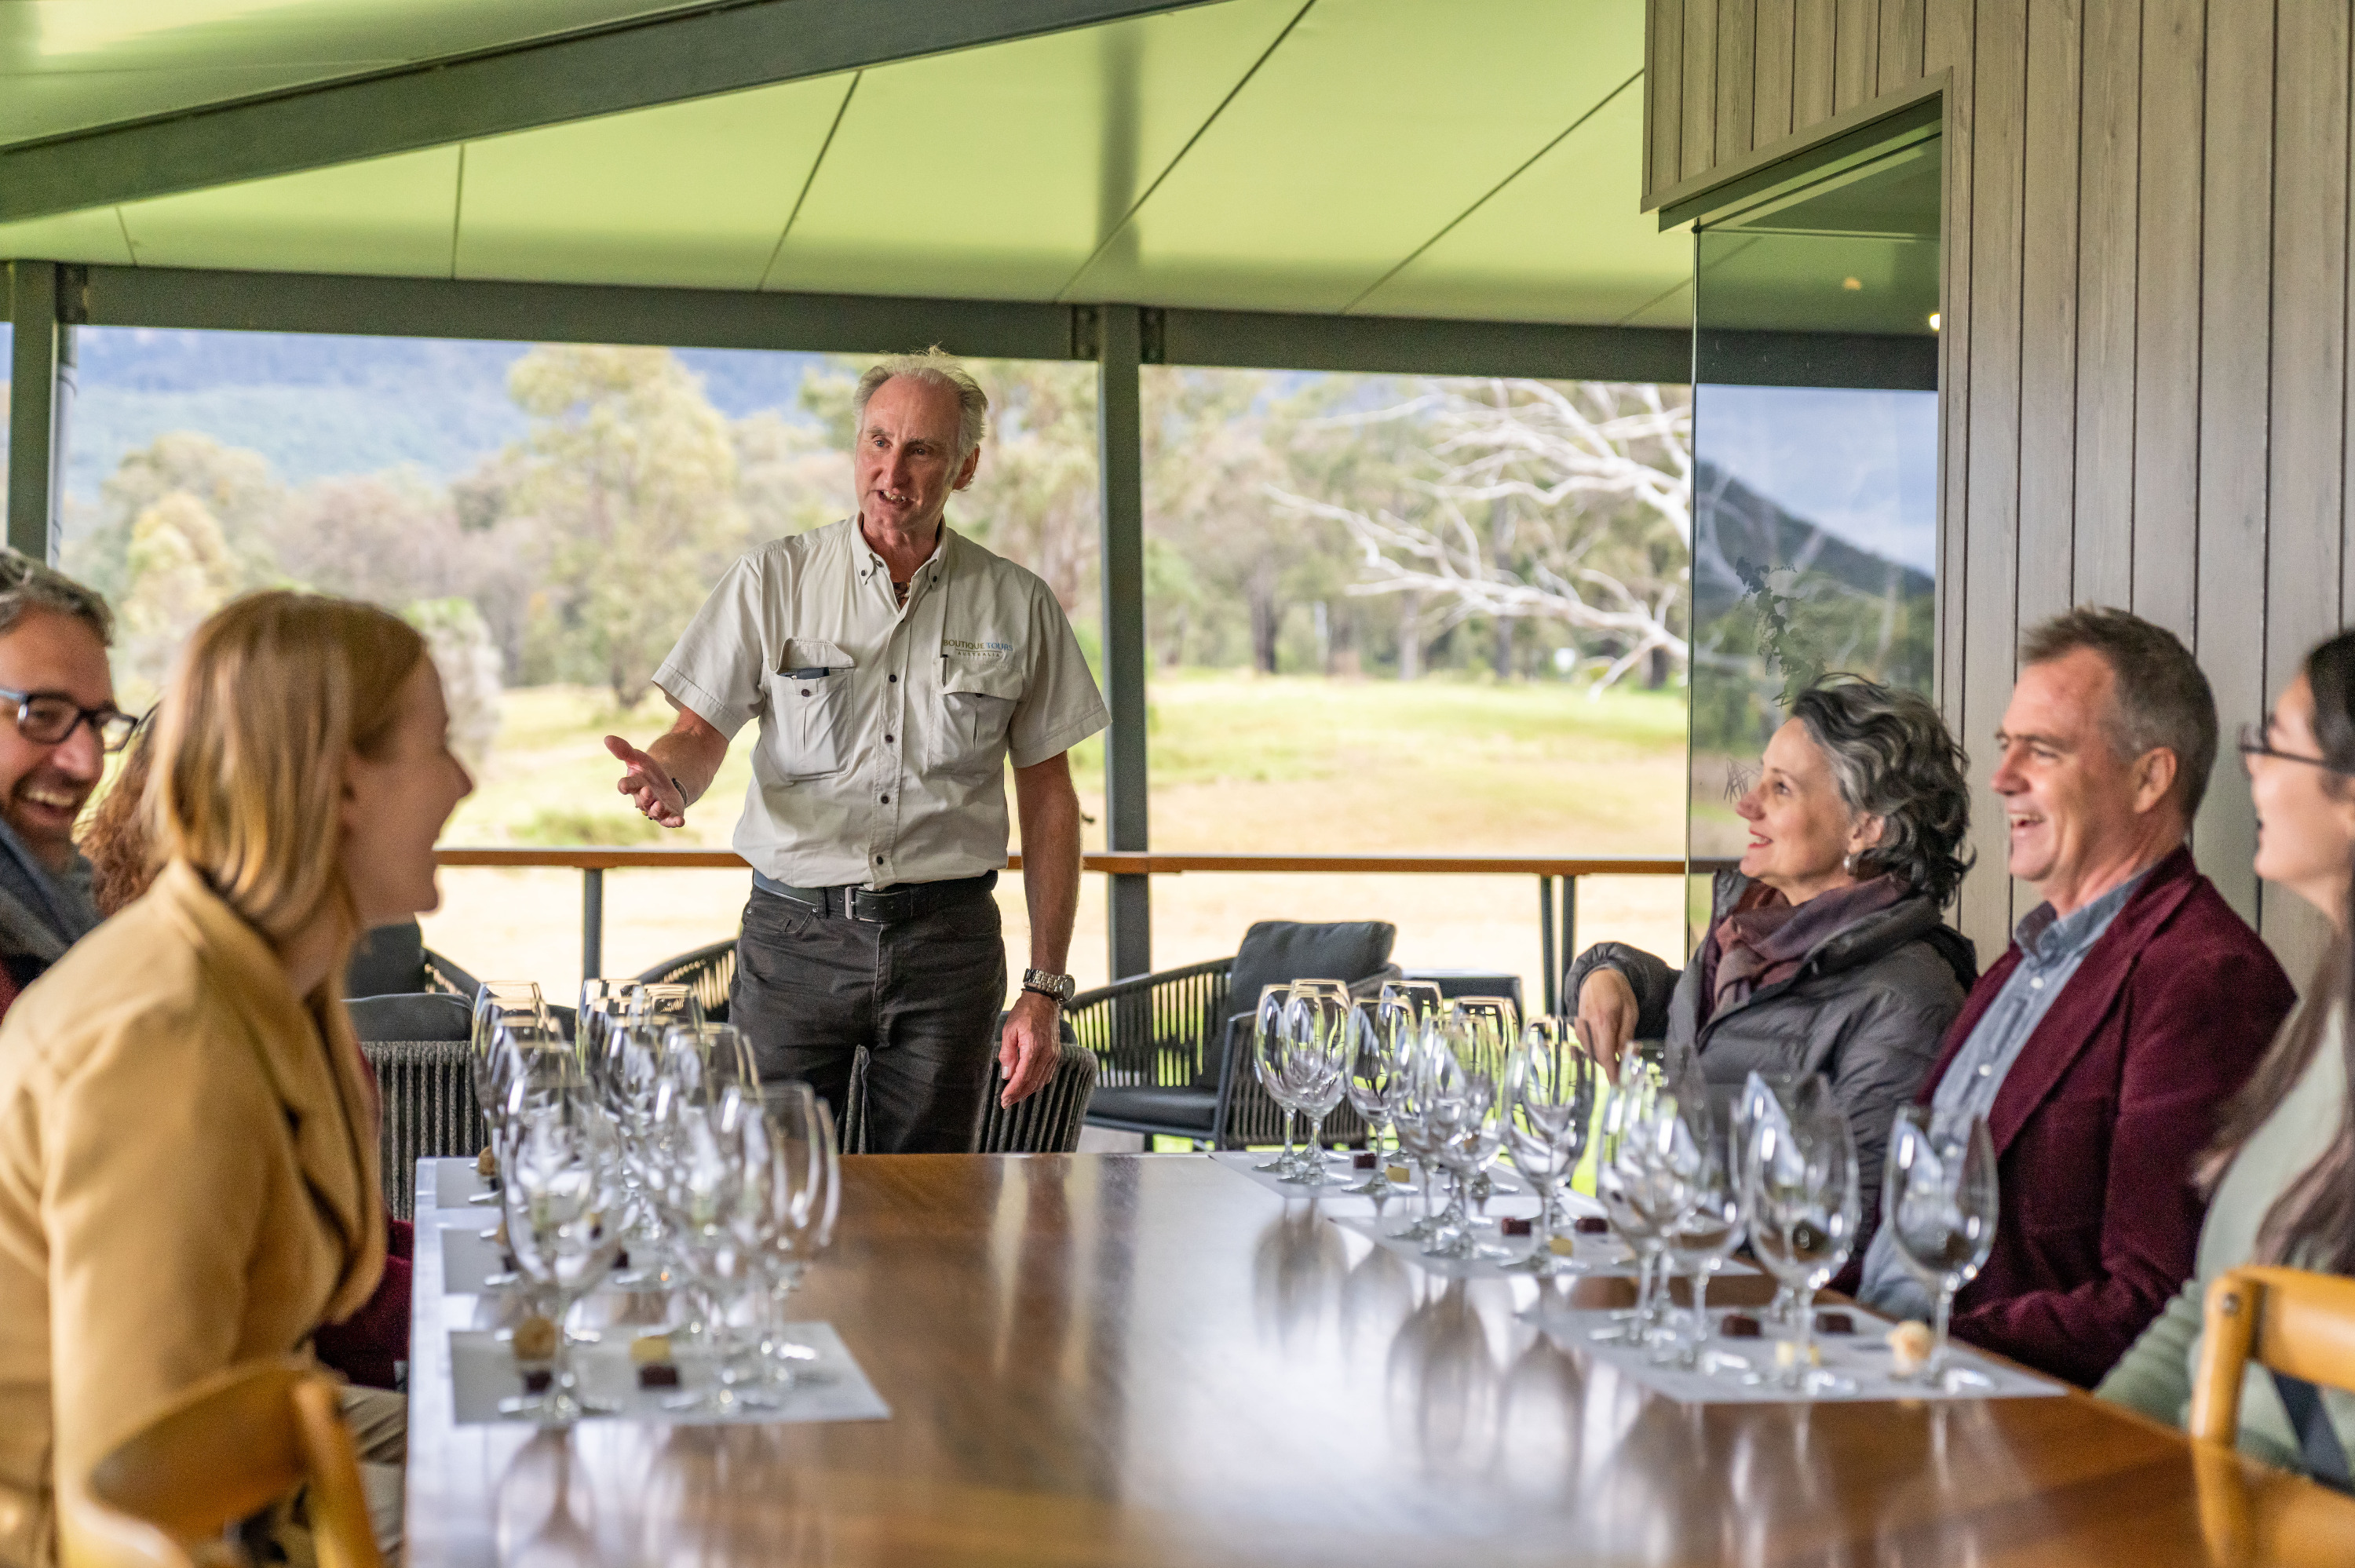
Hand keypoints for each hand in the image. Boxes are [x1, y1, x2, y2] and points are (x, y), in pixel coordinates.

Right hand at [604, 734, 685, 828]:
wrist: (665, 783)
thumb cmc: (648, 771)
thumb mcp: (639, 758)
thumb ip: (624, 750)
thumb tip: (607, 738)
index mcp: (635, 785)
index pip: (627, 786)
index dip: (625, 786)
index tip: (623, 785)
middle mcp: (644, 799)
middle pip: (642, 800)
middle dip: (644, 796)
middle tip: (647, 790)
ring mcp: (656, 808)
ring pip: (654, 811)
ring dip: (656, 809)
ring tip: (659, 804)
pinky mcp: (669, 814)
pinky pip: (671, 820)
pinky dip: (675, 822)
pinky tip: (681, 822)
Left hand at [998, 991, 1060, 1106]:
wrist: (1044, 1000)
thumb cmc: (1024, 1012)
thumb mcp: (1009, 1030)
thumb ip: (1008, 1054)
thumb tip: (1007, 1075)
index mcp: (1034, 1047)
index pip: (1023, 1077)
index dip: (1013, 1091)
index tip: (1004, 1100)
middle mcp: (1047, 1053)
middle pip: (1033, 1083)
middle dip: (1019, 1095)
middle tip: (1006, 1103)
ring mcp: (1053, 1055)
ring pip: (1041, 1081)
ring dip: (1027, 1091)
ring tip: (1014, 1097)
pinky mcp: (1056, 1054)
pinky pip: (1047, 1074)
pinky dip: (1036, 1083)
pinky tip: (1027, 1086)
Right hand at [1575, 968, 1639, 1078]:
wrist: (1598, 977)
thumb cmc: (1618, 993)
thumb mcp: (1630, 1012)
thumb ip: (1626, 1036)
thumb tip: (1630, 1057)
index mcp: (1603, 1022)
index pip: (1605, 1055)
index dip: (1612, 1073)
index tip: (1618, 1086)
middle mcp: (1587, 1027)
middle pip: (1598, 1057)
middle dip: (1612, 1067)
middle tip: (1626, 1075)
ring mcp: (1579, 1028)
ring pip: (1592, 1053)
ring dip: (1606, 1059)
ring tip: (1620, 1059)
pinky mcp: (1577, 1028)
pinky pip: (1587, 1046)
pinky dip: (1598, 1051)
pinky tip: (1608, 1047)